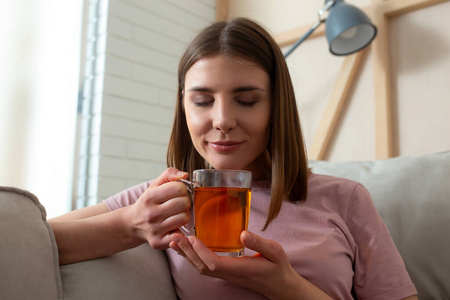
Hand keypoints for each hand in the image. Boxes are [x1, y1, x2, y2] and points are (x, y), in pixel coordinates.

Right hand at [126, 167, 189, 248]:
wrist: (133, 224)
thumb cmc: (148, 203)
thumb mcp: (154, 185)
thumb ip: (169, 174)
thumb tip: (184, 175)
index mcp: (150, 196)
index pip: (178, 188)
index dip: (183, 189)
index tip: (179, 192)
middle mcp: (151, 213)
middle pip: (184, 203)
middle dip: (185, 201)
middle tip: (179, 204)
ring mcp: (154, 229)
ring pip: (184, 218)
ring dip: (184, 215)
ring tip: (177, 214)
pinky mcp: (158, 242)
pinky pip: (180, 236)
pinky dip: (181, 230)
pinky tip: (175, 226)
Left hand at [169, 231, 308, 298]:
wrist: (281, 285)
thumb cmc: (278, 267)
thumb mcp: (274, 251)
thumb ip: (259, 243)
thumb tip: (242, 234)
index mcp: (240, 269)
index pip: (214, 264)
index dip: (201, 252)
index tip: (192, 238)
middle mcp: (230, 274)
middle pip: (202, 267)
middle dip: (187, 252)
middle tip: (174, 237)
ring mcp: (227, 275)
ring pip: (201, 268)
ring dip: (187, 255)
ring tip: (175, 241)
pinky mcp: (226, 273)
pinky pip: (205, 267)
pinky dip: (193, 257)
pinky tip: (188, 248)